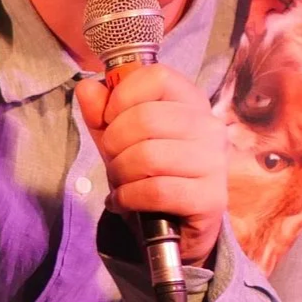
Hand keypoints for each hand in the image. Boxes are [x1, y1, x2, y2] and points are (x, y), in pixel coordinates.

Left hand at [76, 63, 226, 266]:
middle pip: (146, 118)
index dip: (122, 95)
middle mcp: (208, 126)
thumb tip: (87, 87)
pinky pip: (156, 191)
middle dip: (114, 142)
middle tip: (112, 158)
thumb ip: (100, 111)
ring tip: (119, 182)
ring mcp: (214, 162)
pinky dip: (128, 198)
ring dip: (120, 173)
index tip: (110, 118)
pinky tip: (123, 201)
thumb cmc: (148, 170)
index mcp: (190, 100)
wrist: (176, 225)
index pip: (157, 76)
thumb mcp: (119, 136)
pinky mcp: (211, 198)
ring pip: (148, 157)